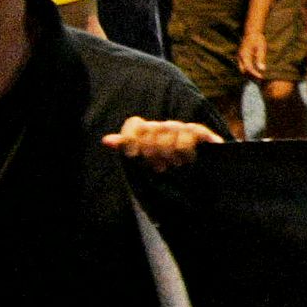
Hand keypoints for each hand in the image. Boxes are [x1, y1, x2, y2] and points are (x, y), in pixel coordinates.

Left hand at [103, 117, 217, 169]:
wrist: (201, 182)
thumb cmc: (170, 172)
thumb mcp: (145, 162)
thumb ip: (128, 147)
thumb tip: (106, 140)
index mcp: (149, 132)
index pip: (134, 124)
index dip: (131, 138)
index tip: (133, 155)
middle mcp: (164, 127)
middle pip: (151, 128)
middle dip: (152, 151)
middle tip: (159, 167)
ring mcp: (182, 127)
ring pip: (169, 129)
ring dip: (169, 152)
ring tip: (174, 165)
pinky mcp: (200, 131)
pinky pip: (189, 132)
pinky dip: (185, 149)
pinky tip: (186, 161)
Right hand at [237, 29, 266, 80]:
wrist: (252, 32)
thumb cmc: (257, 39)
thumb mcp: (261, 48)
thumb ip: (260, 58)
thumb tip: (262, 69)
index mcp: (244, 55)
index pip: (248, 68)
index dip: (255, 74)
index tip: (262, 77)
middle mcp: (240, 57)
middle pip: (243, 71)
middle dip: (251, 76)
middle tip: (260, 79)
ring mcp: (239, 57)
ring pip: (242, 69)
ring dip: (249, 73)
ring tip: (259, 77)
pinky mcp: (241, 57)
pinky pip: (243, 66)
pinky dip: (248, 70)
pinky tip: (256, 71)